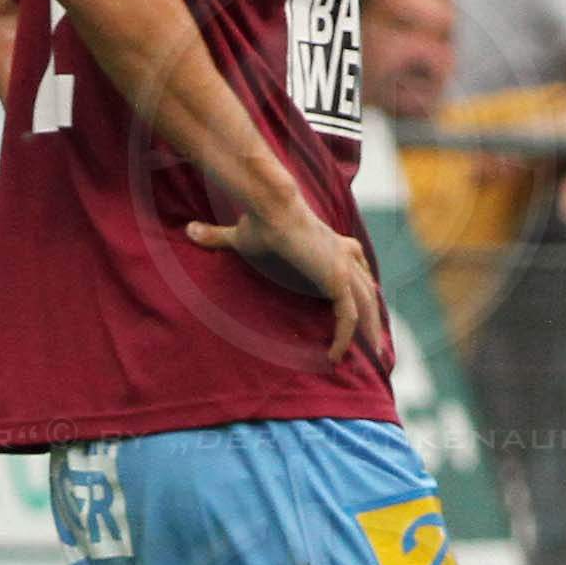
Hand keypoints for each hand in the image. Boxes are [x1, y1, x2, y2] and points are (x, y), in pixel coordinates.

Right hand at [185, 194, 385, 366]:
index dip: (359, 279)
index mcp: (328, 240)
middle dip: (374, 312)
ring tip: (370, 355)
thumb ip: (219, 236)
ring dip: (370, 330)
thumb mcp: (238, 234)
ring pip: (366, 303)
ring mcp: (342, 266)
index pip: (353, 259)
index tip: (363, 297)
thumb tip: (189, 230)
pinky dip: (343, 336)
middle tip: (376, 338)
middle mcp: (342, 253)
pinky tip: (334, 356)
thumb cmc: (258, 219)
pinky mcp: (336, 278)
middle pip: (368, 285)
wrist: (270, 209)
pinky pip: (348, 315)